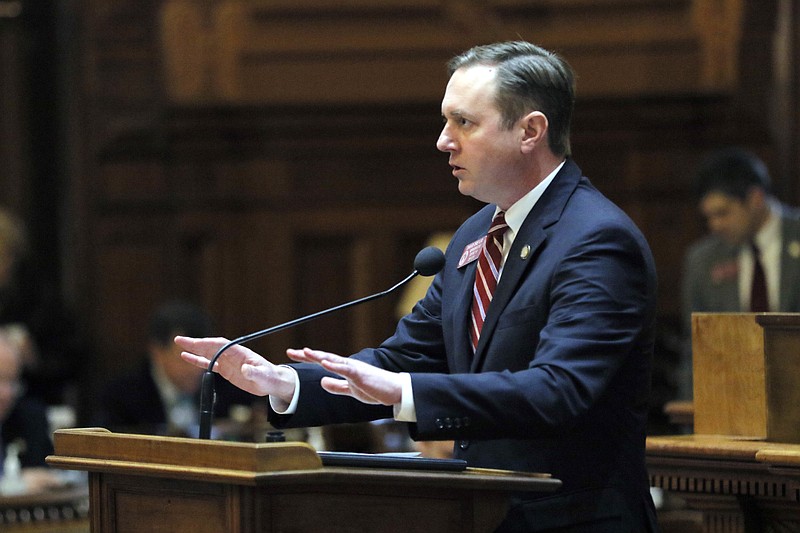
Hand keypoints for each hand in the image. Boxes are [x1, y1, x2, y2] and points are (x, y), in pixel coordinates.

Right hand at [175, 336, 296, 403]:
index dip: (207, 343)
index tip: (195, 343)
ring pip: (208, 353)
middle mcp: (232, 355)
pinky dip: (198, 361)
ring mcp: (228, 362)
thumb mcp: (263, 376)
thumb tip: (245, 370)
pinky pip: (209, 364)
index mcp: (240, 353)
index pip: (221, 345)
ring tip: (179, 345)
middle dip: (195, 343)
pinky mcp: (226, 370)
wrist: (271, 382)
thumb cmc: (269, 377)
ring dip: (194, 349)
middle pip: (211, 346)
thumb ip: (254, 373)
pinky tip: (187, 357)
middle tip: (179, 340)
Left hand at [286, 348, 402, 405]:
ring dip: (318, 356)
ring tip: (304, 352)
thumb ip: (337, 386)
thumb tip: (322, 381)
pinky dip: (334, 365)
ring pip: (332, 360)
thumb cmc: (375, 389)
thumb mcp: (351, 390)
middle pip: (323, 357)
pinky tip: (324, 363)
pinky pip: (345, 369)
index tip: (293, 355)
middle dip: (306, 355)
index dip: (307, 358)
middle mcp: (347, 365)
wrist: (394, 391)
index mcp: (344, 369)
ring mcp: (353, 368)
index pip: (322, 362)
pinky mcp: (360, 374)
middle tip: (290, 351)